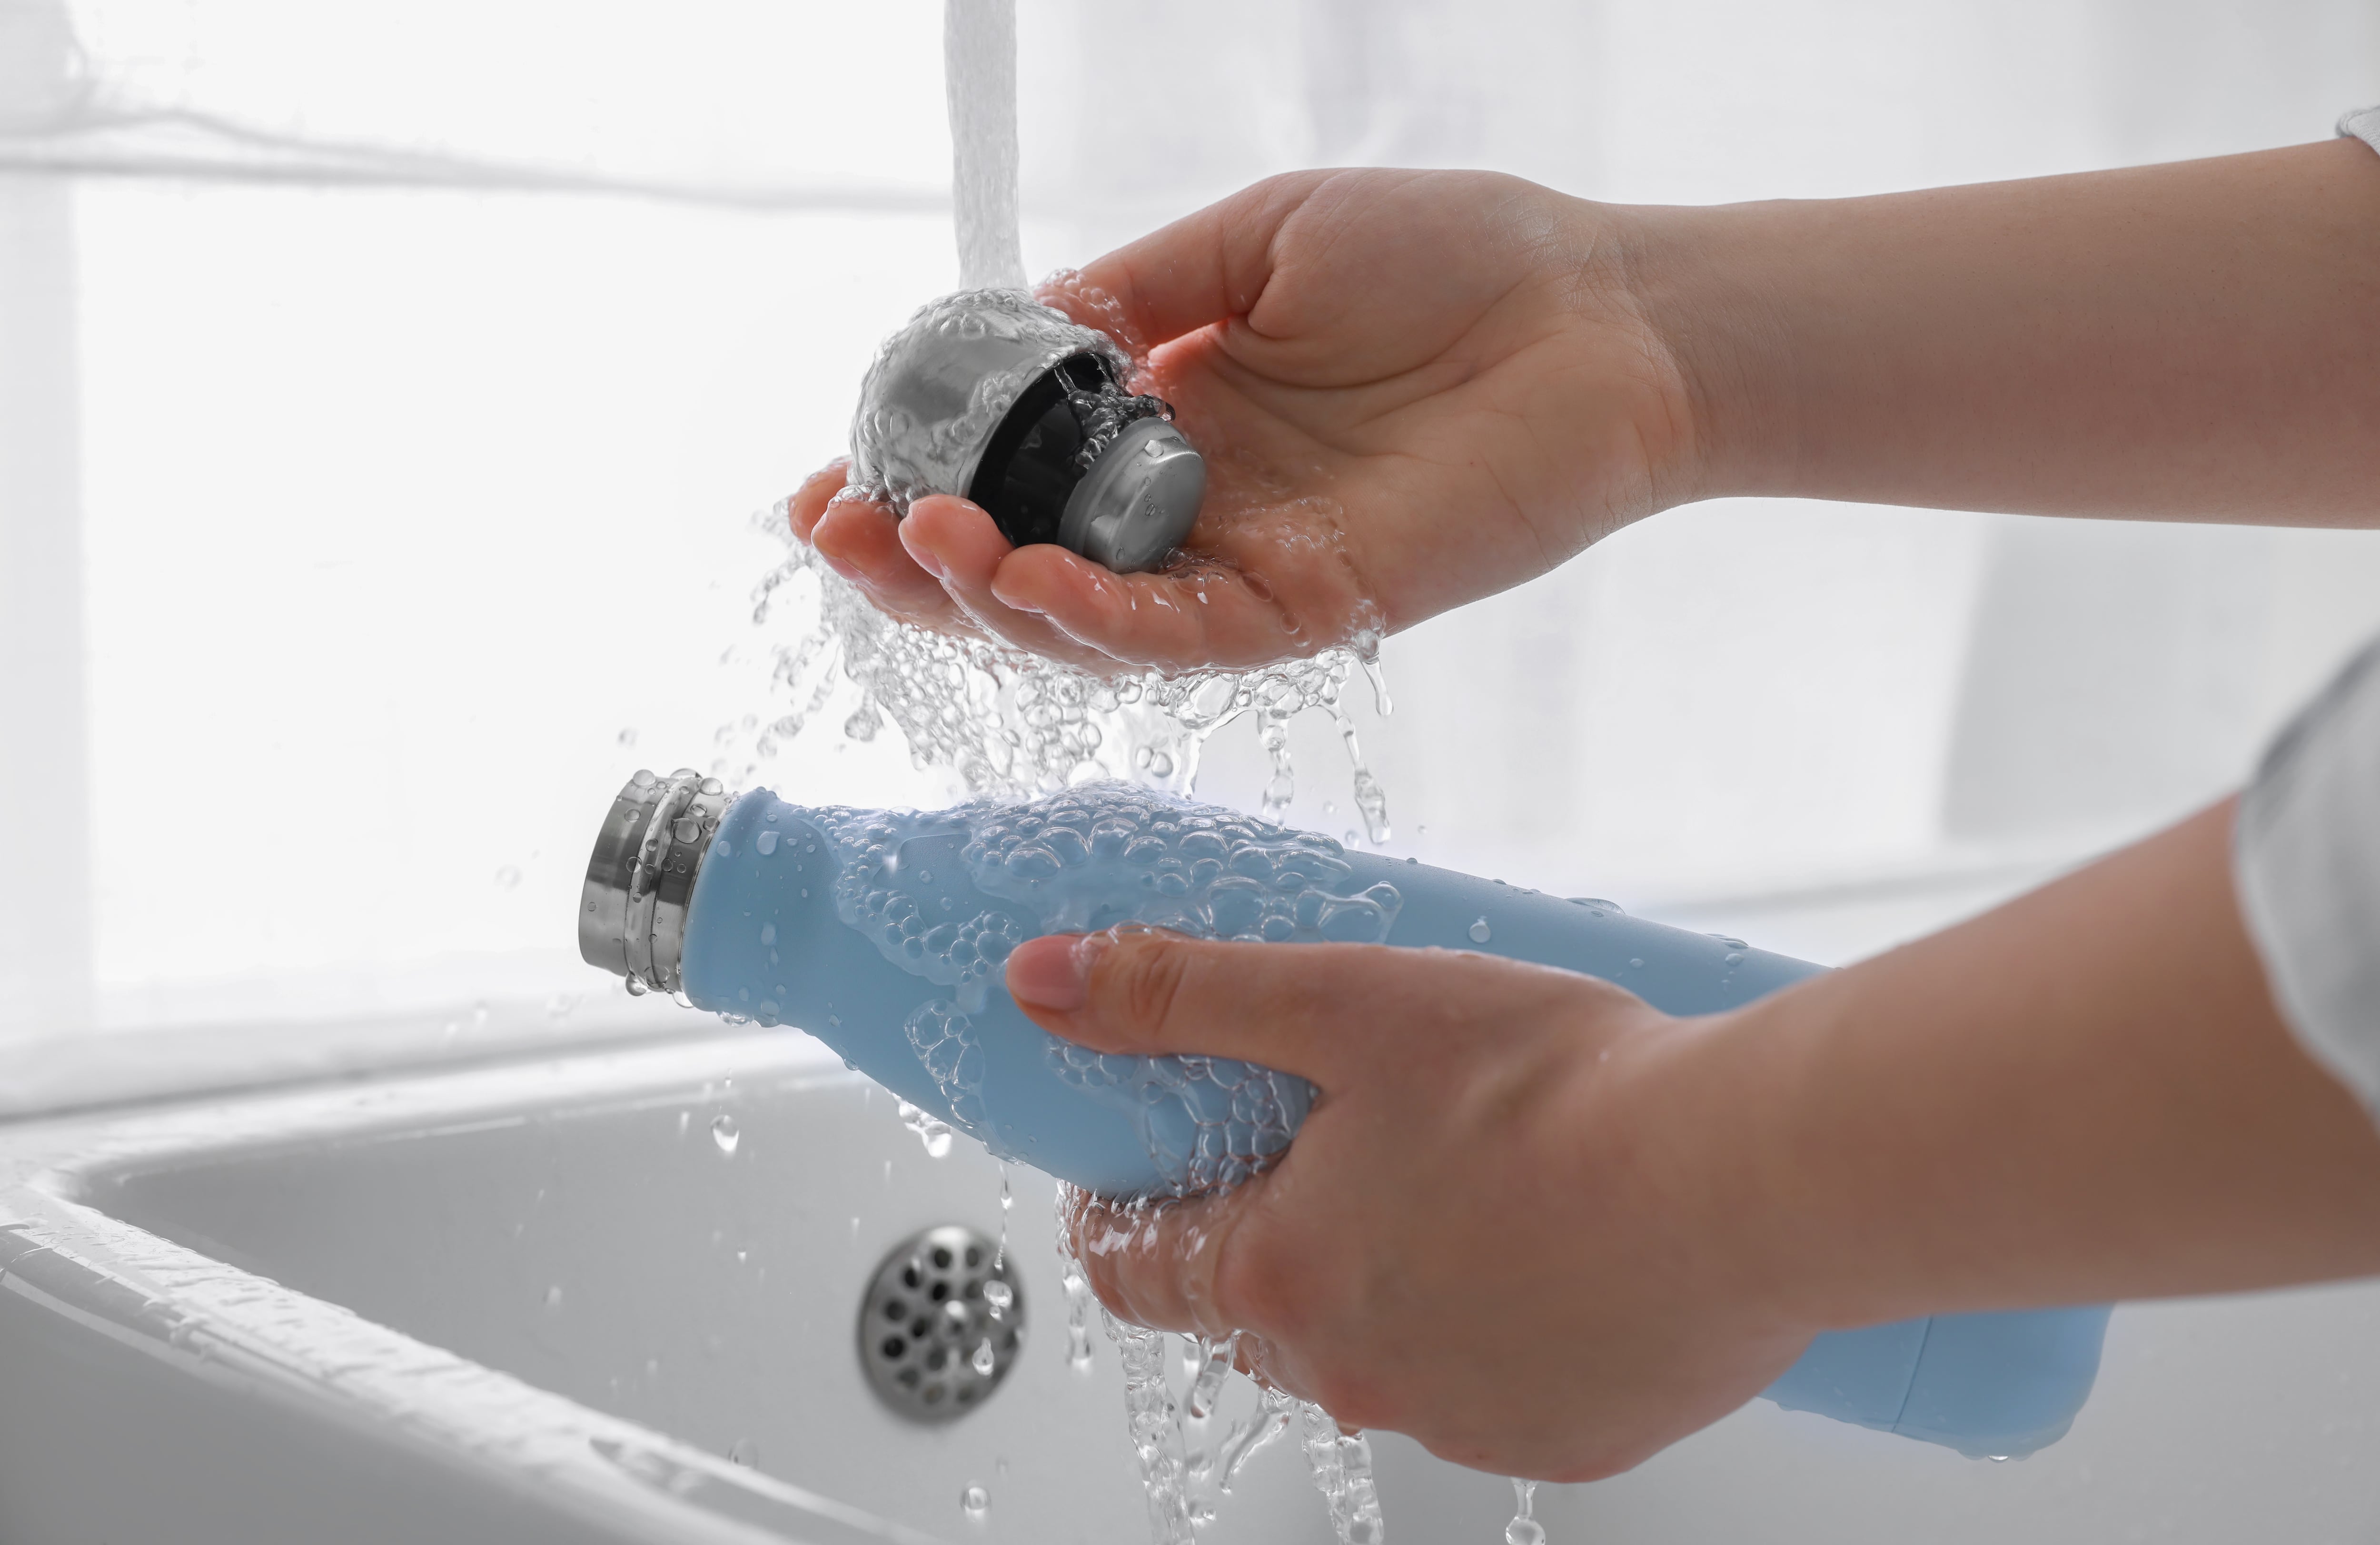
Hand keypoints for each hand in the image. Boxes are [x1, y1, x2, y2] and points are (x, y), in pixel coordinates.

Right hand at [795, 170, 1696, 671]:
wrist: (1604, 309)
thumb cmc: (1454, 257)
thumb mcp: (1258, 239)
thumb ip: (1139, 290)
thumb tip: (1023, 323)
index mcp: (1173, 421)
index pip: (1018, 480)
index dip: (920, 484)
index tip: (832, 474)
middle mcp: (1197, 510)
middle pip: (1027, 572)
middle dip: (919, 564)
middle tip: (838, 530)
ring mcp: (1251, 565)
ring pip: (1089, 626)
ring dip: (990, 599)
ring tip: (918, 544)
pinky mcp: (1318, 607)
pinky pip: (1188, 637)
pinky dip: (1101, 621)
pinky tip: (1029, 585)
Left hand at [1001, 928, 1814, 1480]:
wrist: (1744, 1181)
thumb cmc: (1558, 1092)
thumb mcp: (1345, 1003)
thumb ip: (1185, 993)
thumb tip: (1046, 982)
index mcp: (1279, 1273)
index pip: (1137, 1267)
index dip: (1121, 1212)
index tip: (1135, 1174)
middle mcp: (1352, 1372)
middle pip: (1250, 1312)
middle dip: (1259, 1235)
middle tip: (1316, 1151)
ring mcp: (1456, 1417)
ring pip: (1367, 1354)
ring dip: (1376, 1281)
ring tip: (1448, 1185)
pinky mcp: (1558, 1439)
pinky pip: (1481, 1388)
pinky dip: (1482, 1327)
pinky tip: (1538, 1249)